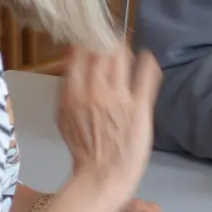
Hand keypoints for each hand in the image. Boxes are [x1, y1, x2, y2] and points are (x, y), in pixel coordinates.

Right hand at [57, 47, 162, 194]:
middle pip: (102, 49)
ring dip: (125, 50)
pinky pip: (146, 74)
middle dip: (108, 40)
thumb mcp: (63, 116)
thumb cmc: (84, 148)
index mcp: (73, 92)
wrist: (104, 175)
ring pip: (122, 56)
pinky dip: (148, 62)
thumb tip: (72, 60)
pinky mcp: (140, 105)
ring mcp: (119, 96)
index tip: (93, 36)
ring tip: (127, 52)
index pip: (80, 52)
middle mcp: (95, 90)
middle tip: (112, 40)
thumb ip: (67, 88)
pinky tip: (147, 60)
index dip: (88, 39)